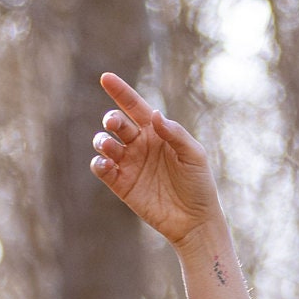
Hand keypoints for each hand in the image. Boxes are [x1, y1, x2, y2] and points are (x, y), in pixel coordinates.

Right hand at [91, 71, 224, 244]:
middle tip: (114, 124)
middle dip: (111, 120)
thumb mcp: (194, 155)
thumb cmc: (199, 185)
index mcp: (156, 131)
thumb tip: (154, 115)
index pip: (134, 106)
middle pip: (116, 123)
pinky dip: (99, 163)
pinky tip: (106, 164)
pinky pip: (101, 168)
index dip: (120, 91)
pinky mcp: (121, 184)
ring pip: (105, 143)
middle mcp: (139, 144)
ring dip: (102, 141)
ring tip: (109, 146)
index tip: (105, 77)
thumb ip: (176, 134)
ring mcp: (129, 164)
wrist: (195, 221)